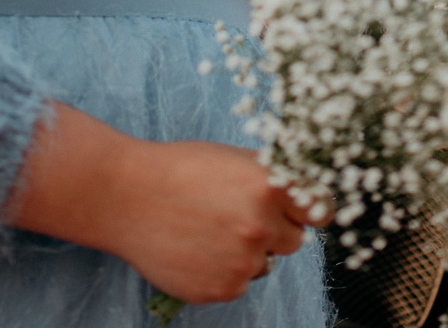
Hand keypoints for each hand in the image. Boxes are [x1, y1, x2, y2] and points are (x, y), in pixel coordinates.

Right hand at [5, 103, 311, 304]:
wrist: (126, 195)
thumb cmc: (179, 169)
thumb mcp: (233, 158)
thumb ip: (272, 180)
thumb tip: (308, 199)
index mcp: (268, 185)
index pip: (321, 208)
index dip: (308, 206)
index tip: (299, 207)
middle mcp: (261, 226)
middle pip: (296, 239)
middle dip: (275, 228)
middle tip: (238, 212)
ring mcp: (243, 262)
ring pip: (267, 263)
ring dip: (248, 251)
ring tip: (210, 228)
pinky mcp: (223, 289)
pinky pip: (240, 282)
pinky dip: (224, 269)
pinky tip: (198, 246)